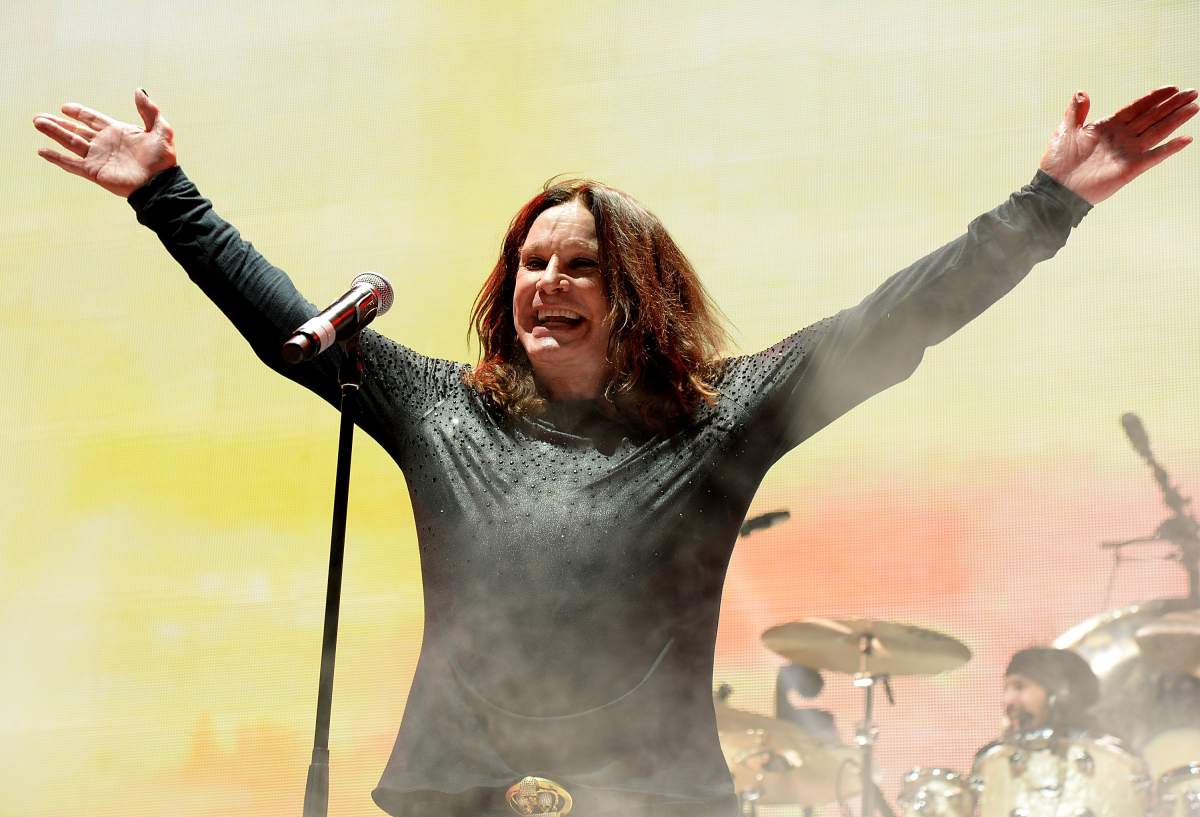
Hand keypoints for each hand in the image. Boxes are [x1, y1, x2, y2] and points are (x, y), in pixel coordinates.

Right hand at [33, 89, 176, 197]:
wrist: (160, 184)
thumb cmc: (163, 159)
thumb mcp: (160, 129)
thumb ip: (148, 110)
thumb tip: (138, 90)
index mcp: (118, 132)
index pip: (93, 120)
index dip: (79, 113)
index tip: (65, 107)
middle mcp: (105, 144)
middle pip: (76, 131)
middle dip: (59, 123)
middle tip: (39, 117)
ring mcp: (98, 158)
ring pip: (70, 143)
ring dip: (53, 133)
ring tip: (37, 122)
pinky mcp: (94, 171)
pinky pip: (71, 164)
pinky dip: (56, 158)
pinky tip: (42, 151)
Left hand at [1039, 86, 1195, 204]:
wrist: (1055, 187)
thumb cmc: (1057, 161)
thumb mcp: (1066, 130)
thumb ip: (1076, 112)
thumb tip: (1081, 92)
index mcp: (1109, 127)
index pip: (1137, 108)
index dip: (1154, 98)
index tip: (1171, 87)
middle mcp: (1122, 137)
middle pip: (1152, 117)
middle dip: (1172, 105)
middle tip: (1192, 92)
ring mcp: (1128, 152)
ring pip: (1157, 132)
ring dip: (1176, 120)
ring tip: (1194, 106)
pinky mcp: (1130, 169)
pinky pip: (1154, 157)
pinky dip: (1169, 148)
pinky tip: (1186, 139)